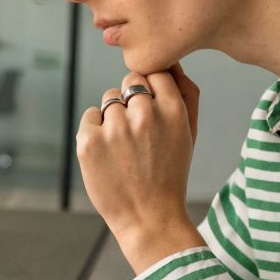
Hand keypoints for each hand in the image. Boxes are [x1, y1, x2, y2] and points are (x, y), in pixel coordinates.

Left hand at [77, 63, 205, 272]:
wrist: (149, 218)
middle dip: (133, 102)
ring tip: (125, 148)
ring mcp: (114, 128)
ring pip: (109, 99)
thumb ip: (186, 93)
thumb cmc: (171, 173)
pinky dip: (95, 131)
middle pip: (130, 82)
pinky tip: (109, 154)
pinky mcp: (89, 141)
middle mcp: (144, 115)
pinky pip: (90, 116)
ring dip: (114, 117)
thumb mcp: (190, 133)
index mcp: (173, 111)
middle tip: (139, 135)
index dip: (152, 88)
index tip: (152, 109)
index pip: (155, 71)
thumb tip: (172, 61)